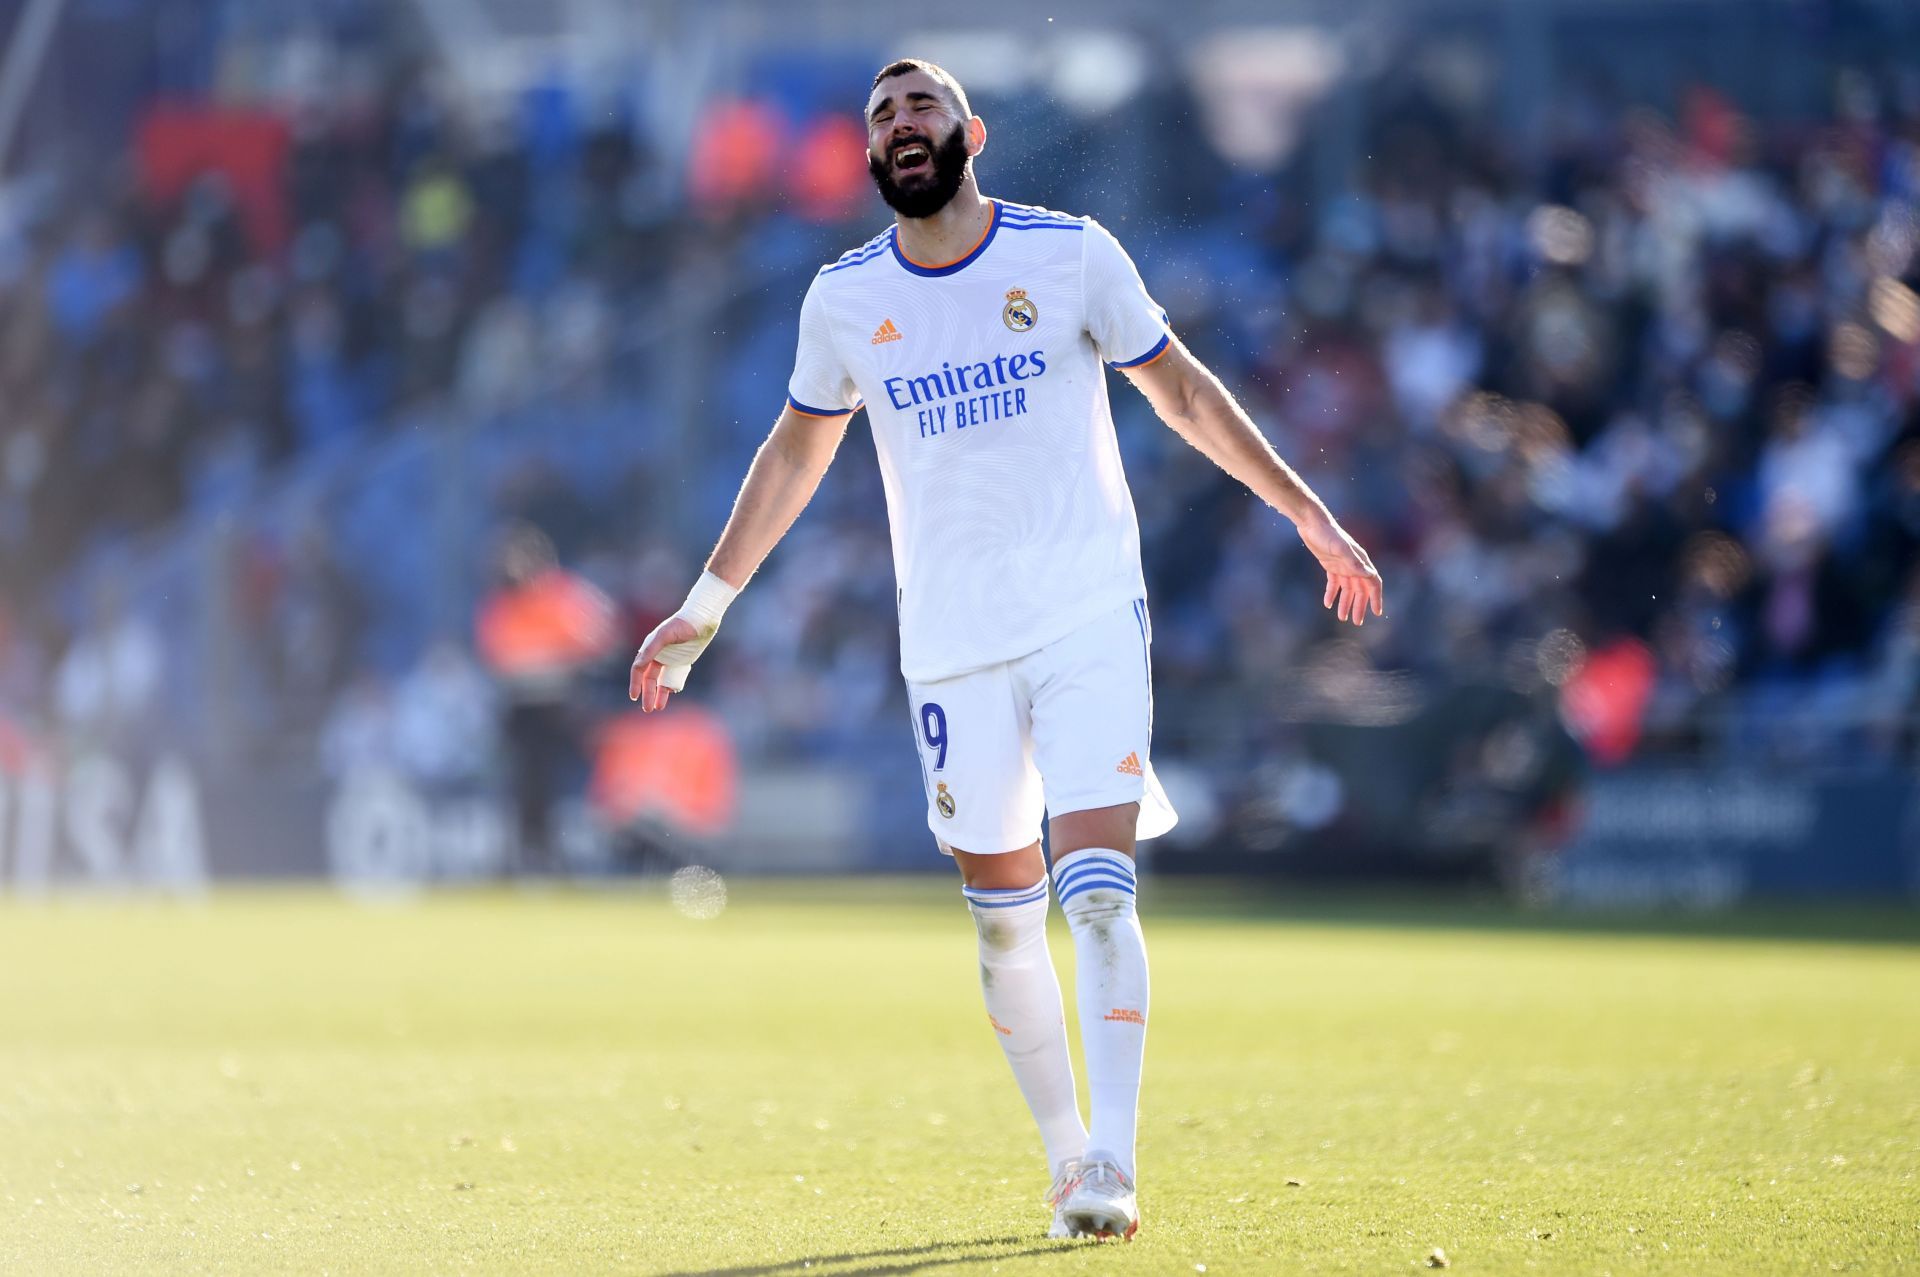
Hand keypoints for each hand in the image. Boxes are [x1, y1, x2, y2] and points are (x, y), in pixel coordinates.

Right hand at [628, 614, 701, 711]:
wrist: (701, 620)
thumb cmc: (681, 625)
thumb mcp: (664, 635)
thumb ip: (651, 649)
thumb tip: (638, 665)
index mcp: (650, 649)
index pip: (639, 669)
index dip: (635, 683)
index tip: (634, 696)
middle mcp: (657, 656)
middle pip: (649, 679)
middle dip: (647, 694)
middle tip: (647, 709)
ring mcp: (670, 660)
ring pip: (661, 681)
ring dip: (659, 694)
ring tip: (658, 708)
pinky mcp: (682, 662)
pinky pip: (674, 678)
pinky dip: (671, 687)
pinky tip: (670, 695)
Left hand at [1297, 509, 1384, 626]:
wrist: (1312, 524)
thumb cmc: (1327, 534)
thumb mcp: (1340, 548)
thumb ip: (1353, 562)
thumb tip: (1369, 575)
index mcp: (1360, 561)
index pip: (1373, 583)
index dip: (1376, 598)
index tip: (1377, 612)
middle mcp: (1354, 565)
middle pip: (1360, 590)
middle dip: (1359, 606)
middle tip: (1357, 622)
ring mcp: (1342, 566)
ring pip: (1347, 589)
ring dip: (1346, 603)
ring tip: (1342, 617)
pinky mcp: (1330, 565)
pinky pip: (1333, 583)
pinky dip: (1332, 593)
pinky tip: (1327, 604)